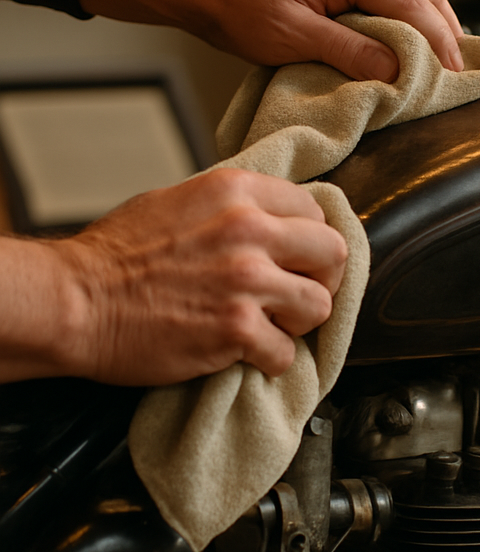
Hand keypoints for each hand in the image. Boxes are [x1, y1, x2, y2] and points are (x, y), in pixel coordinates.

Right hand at [0, 169, 347, 385]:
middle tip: (299, 294)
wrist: (74, 300)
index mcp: (237, 192)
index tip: (300, 259)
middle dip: (321, 278)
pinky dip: (270, 359)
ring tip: (273, 326)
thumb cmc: (119, 255)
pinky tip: (247, 353)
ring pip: (320, 305)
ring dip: (300, 322)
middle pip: (333, 253)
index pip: (314, 210)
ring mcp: (245, 280)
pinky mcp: (236, 328)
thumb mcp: (182, 201)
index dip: (311, 240)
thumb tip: (276, 218)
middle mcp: (248, 229)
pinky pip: (285, 352)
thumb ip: (235, 206)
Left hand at [200, 0, 465, 81]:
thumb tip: (397, 70)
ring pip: (418, 0)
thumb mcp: (295, 38)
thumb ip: (349, 52)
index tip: (455, 76)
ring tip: (450, 69)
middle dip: (449, 37)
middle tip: (463, 76)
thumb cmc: (244, 11)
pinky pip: (398, 5)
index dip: (439, 43)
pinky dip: (416, 30)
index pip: (413, 6)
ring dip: (436, 33)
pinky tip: (422, 54)